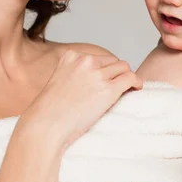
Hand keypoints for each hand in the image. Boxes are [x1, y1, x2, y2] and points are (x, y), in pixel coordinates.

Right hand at [25, 50, 141, 149]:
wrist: (45, 126)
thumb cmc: (47, 112)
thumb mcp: (57, 82)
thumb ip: (73, 76)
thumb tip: (91, 83)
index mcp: (71, 56)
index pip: (97, 57)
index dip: (104, 69)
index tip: (106, 80)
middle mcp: (85, 61)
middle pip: (112, 61)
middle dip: (116, 73)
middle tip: (119, 86)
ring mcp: (97, 74)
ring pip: (124, 67)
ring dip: (127, 77)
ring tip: (128, 89)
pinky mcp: (108, 90)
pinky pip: (131, 78)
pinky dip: (136, 82)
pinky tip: (136, 89)